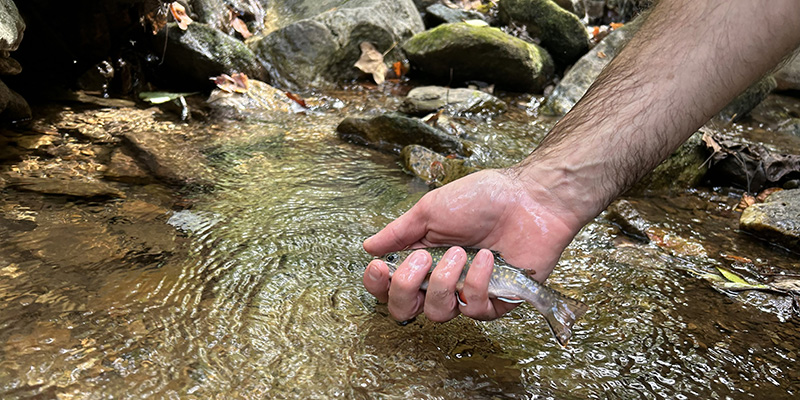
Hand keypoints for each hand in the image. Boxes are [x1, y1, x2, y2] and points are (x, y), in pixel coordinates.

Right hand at [363, 168, 583, 321]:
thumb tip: (368, 247)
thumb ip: (399, 233)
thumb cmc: (483, 198)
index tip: (382, 267)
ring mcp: (468, 293)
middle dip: (407, 289)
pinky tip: (488, 258)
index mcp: (422, 258)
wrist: (529, 199)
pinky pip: (475, 310)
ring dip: (447, 282)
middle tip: (423, 261)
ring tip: (462, 253)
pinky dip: (478, 283)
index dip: (379, 284)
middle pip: (406, 310)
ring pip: (439, 314)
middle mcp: (442, 280)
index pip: (389, 285)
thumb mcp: (431, 209)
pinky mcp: (496, 302)